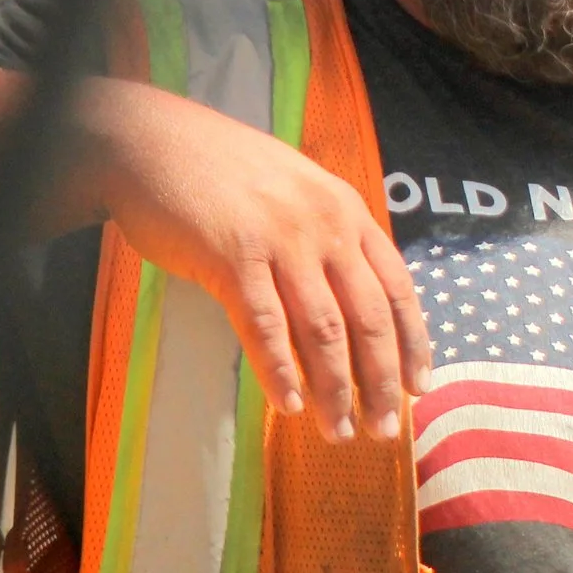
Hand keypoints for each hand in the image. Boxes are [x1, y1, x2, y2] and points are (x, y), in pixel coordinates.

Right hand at [83, 78, 430, 440]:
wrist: (152, 142)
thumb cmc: (224, 171)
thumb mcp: (299, 191)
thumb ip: (330, 237)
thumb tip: (353, 300)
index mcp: (348, 211)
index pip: (398, 287)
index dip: (412, 342)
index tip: (420, 387)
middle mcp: (326, 227)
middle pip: (368, 317)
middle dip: (381, 380)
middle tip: (385, 428)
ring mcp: (281, 242)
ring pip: (323, 330)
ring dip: (336, 388)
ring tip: (340, 430)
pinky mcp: (231, 259)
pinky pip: (264, 326)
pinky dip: (280, 371)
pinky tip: (290, 405)